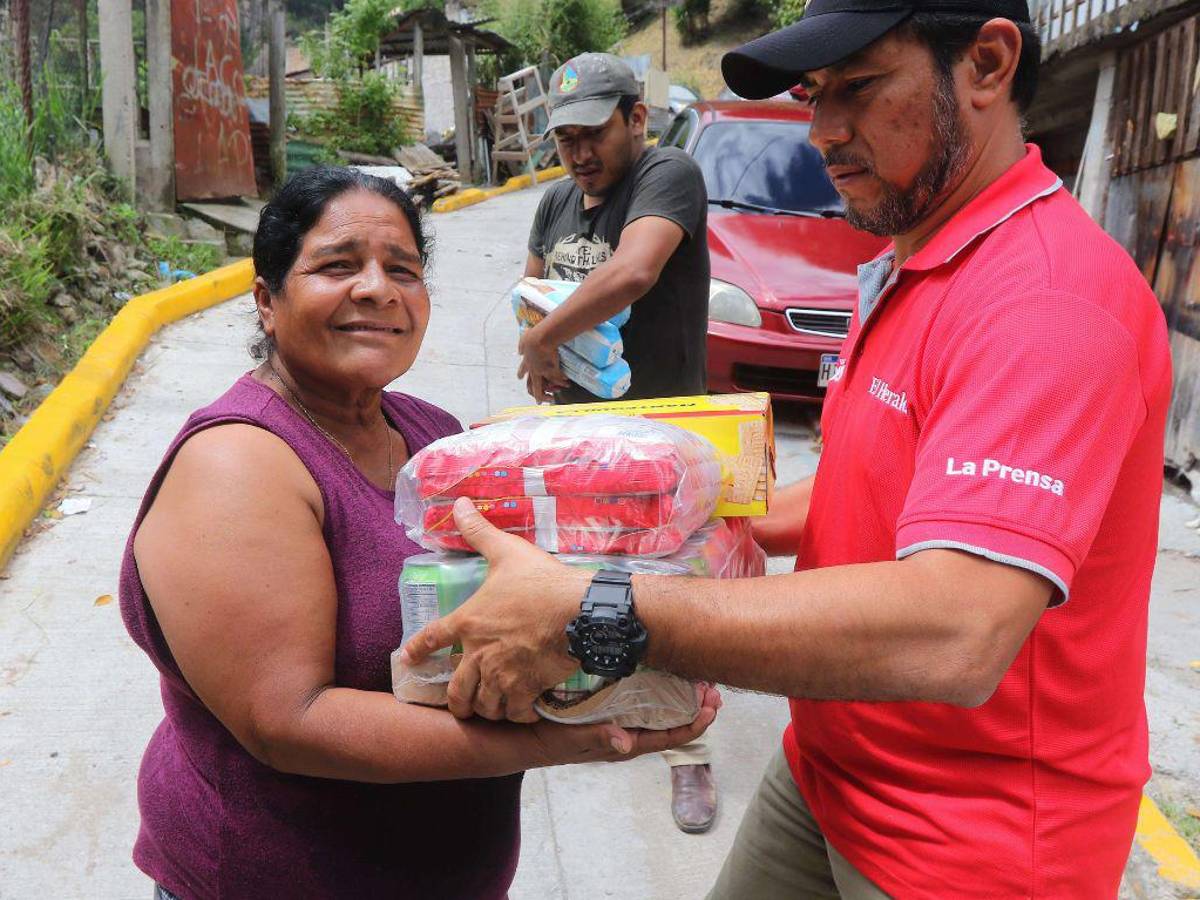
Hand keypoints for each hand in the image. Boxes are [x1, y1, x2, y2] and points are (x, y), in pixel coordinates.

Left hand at [400, 497, 588, 721]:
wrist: (578, 611)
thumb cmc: (541, 582)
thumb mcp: (506, 552)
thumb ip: (480, 531)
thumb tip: (461, 503)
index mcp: (468, 621)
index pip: (432, 639)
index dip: (417, 650)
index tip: (408, 660)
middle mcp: (479, 654)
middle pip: (457, 690)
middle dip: (457, 702)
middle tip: (461, 705)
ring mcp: (502, 676)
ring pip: (484, 706)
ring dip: (487, 709)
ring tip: (492, 708)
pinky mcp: (527, 690)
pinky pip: (514, 713)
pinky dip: (516, 715)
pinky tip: (522, 711)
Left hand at [517, 328, 566, 402]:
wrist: (541, 339)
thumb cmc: (533, 336)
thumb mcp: (524, 339)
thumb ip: (522, 345)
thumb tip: (519, 351)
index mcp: (527, 361)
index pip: (522, 370)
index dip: (521, 374)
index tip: (520, 378)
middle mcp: (533, 369)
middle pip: (532, 386)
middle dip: (536, 395)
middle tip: (539, 401)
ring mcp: (542, 372)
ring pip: (543, 388)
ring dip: (548, 394)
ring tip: (552, 398)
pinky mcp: (551, 370)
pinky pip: (557, 379)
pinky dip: (562, 382)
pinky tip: (566, 384)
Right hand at [525, 683, 721, 765]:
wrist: (527, 737)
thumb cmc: (551, 740)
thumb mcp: (573, 739)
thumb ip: (598, 738)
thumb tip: (626, 742)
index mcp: (626, 744)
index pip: (669, 738)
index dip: (695, 724)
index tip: (712, 707)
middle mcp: (629, 734)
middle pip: (672, 724)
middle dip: (696, 707)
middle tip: (714, 688)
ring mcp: (622, 722)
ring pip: (662, 713)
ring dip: (683, 698)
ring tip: (701, 681)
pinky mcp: (612, 709)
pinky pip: (645, 703)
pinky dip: (661, 690)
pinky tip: (666, 675)